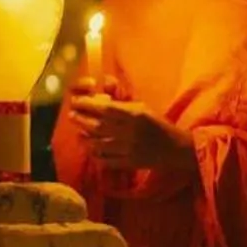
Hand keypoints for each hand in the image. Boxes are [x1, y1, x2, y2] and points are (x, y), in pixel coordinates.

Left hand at [67, 95, 194, 175]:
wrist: (175, 148)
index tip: (76, 101)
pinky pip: (106, 159)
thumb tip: (104, 83)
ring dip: (85, 137)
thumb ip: (122, 99)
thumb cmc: (157, 124)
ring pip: (99, 143)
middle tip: (71, 115)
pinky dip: (95, 154)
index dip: (87, 104)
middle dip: (81, 119)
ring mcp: (129, 149)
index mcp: (134, 115)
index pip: (105, 109)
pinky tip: (90, 148)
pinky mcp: (129, 163)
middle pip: (98, 126)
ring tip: (78, 132)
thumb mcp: (142, 106)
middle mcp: (130, 132)